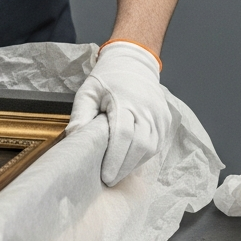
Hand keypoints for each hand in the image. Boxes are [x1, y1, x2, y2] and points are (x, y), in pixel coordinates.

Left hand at [69, 41, 170, 185]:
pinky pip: (158, 144)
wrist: (134, 61)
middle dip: (124, 167)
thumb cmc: (108, 78)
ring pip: (151, 148)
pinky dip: (144, 155)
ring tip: (117, 170)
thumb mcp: (88, 91)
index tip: (104, 175)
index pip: (123, 135)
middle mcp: (146, 108)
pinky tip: (130, 159)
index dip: (114, 159)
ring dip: (134, 163)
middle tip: (108, 178)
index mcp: (125, 100)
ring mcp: (159, 114)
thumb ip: (81, 114)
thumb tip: (75, 138)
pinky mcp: (165, 120)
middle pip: (140, 146)